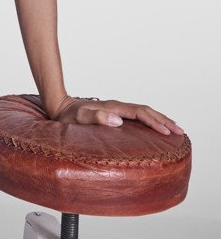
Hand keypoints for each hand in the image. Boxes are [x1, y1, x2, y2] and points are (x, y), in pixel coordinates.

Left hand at [50, 95, 184, 135]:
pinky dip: (150, 120)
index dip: (154, 122)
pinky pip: (137, 115)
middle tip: (180, 131)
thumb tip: (119, 120)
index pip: (139, 113)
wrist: (60, 108)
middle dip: (163, 120)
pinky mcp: (114, 114)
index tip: (167, 132)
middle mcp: (117, 106)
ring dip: (159, 119)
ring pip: (143, 112)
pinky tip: (153, 128)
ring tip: (173, 129)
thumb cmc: (68, 116)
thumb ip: (97, 117)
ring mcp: (116, 109)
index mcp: (112, 107)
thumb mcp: (79, 118)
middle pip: (146, 110)